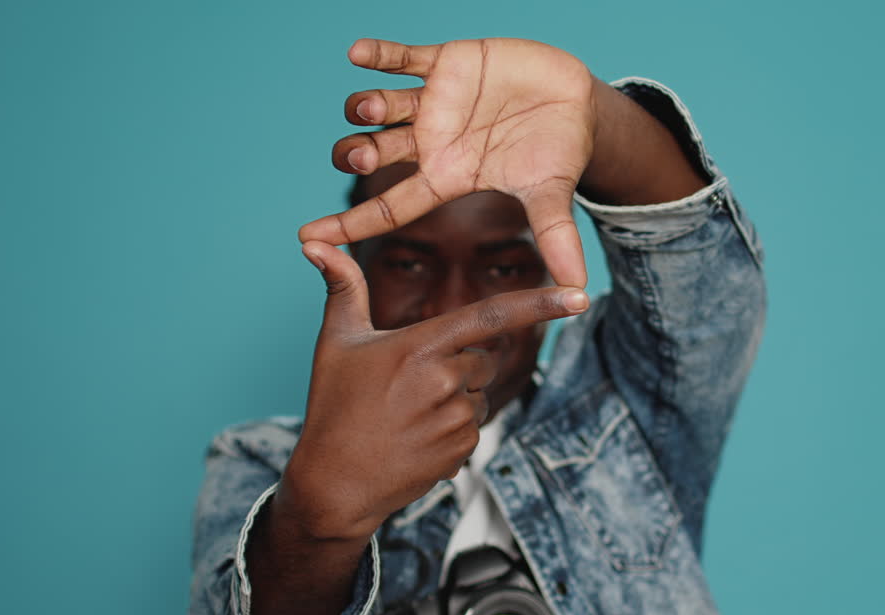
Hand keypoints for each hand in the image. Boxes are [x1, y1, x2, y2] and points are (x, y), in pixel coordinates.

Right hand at [277, 241, 588, 540]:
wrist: (335, 484)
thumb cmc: (333, 407)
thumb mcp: (335, 342)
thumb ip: (342, 288)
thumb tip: (315, 244)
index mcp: (419, 346)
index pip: (490, 316)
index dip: (539, 303)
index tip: (579, 294)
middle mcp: (444, 381)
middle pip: (481, 358)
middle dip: (458, 364)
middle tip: (410, 385)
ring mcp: (456, 419)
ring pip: (478, 394)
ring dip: (454, 399)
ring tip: (408, 416)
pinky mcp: (462, 451)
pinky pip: (474, 427)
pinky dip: (453, 430)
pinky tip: (416, 439)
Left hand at [298, 38, 597, 287]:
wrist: (573, 101)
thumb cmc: (556, 153)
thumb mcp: (552, 195)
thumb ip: (557, 238)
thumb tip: (578, 290)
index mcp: (445, 178)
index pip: (387, 208)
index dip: (347, 224)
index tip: (306, 238)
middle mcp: (429, 142)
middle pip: (371, 154)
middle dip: (356, 156)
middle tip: (362, 158)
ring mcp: (433, 102)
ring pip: (379, 106)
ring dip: (365, 107)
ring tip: (373, 109)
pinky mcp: (447, 63)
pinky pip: (402, 57)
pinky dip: (378, 55)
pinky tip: (357, 53)